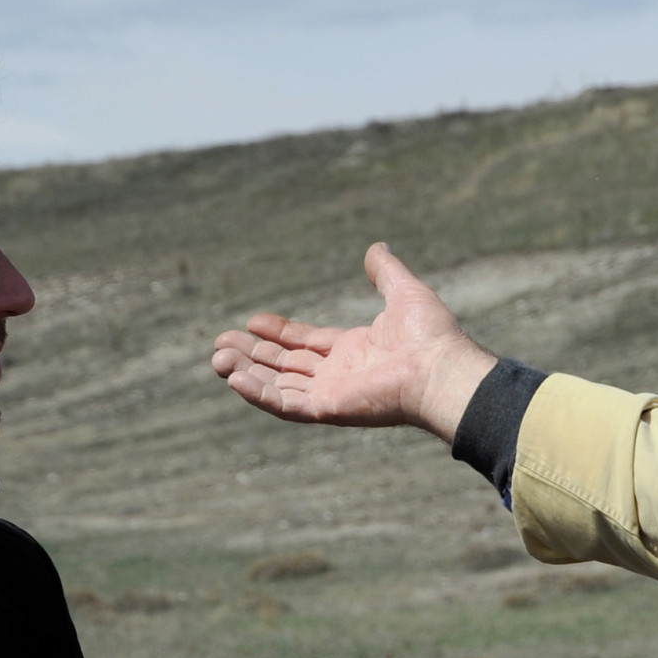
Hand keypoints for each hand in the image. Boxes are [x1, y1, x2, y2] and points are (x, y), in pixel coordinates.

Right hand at [210, 243, 496, 440]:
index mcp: (353, 352)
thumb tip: (376, 248)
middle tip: (219, 344)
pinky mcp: (328, 409)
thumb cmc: (430, 335)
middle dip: (252, 354)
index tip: (251, 321)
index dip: (278, 333)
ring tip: (216, 359)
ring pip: (278, 385)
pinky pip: (285, 404)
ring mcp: (331, 394)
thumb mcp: (404, 292)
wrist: (440, 368)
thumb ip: (386, 272)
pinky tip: (234, 380)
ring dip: (246, 372)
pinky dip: (258, 394)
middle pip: (285, 366)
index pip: (305, 344)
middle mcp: (339, 375)